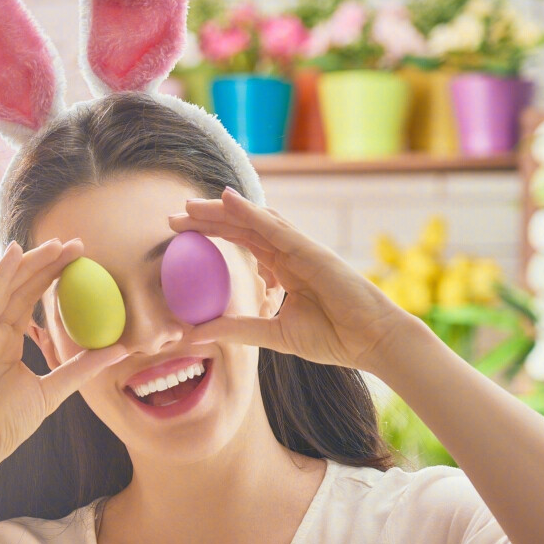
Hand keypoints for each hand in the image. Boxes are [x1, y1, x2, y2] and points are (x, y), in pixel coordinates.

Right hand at [0, 239, 127, 472]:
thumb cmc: (5, 424)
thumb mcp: (54, 390)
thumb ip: (81, 368)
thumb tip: (119, 350)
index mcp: (9, 342)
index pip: (33, 300)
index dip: (55, 277)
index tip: (82, 259)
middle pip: (22, 288)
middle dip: (48, 263)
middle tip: (78, 243)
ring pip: (6, 288)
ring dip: (30, 263)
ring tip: (56, 243)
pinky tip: (13, 253)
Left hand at [170, 189, 417, 372]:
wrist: (370, 342)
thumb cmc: (332, 338)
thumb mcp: (272, 334)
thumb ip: (235, 329)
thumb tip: (192, 336)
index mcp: (281, 269)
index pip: (240, 243)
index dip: (211, 234)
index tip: (178, 234)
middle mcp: (289, 253)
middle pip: (241, 227)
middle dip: (207, 218)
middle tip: (173, 216)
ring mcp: (301, 249)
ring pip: (254, 220)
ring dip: (222, 210)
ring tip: (191, 205)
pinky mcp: (312, 252)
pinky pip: (276, 228)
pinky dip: (252, 212)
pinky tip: (229, 201)